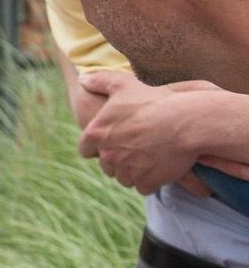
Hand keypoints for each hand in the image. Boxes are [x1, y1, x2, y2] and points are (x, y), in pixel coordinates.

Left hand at [77, 73, 213, 193]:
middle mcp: (107, 155)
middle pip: (107, 165)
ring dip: (133, 171)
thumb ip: (99, 81)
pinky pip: (143, 187)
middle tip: (136, 148)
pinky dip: (150, 180)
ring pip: (125, 178)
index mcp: (96, 134)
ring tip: (149, 157)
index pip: (86, 149)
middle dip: (118, 159)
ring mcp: (126, 171)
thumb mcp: (123, 84)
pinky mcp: (145, 182)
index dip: (98, 146)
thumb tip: (82, 80)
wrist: (186, 121)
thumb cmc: (154, 101)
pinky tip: (159, 167)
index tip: (112, 142)